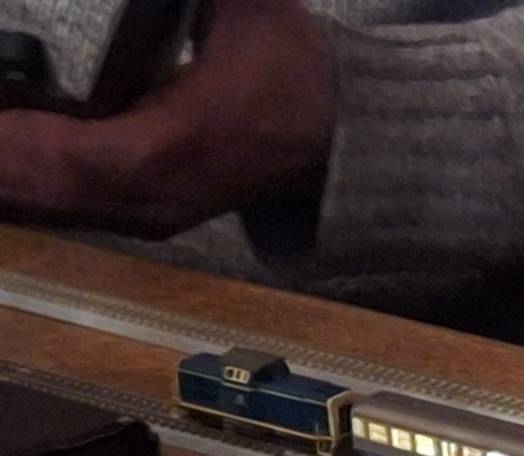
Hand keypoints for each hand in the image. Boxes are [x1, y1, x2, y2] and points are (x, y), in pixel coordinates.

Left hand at [0, 0, 332, 237]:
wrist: (338, 135)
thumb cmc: (292, 68)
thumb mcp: (248, 4)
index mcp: (174, 150)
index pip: (65, 157)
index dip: (7, 146)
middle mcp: (145, 199)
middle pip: (26, 192)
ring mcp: (134, 215)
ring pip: (27, 204)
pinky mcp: (125, 213)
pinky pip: (42, 203)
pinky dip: (4, 181)